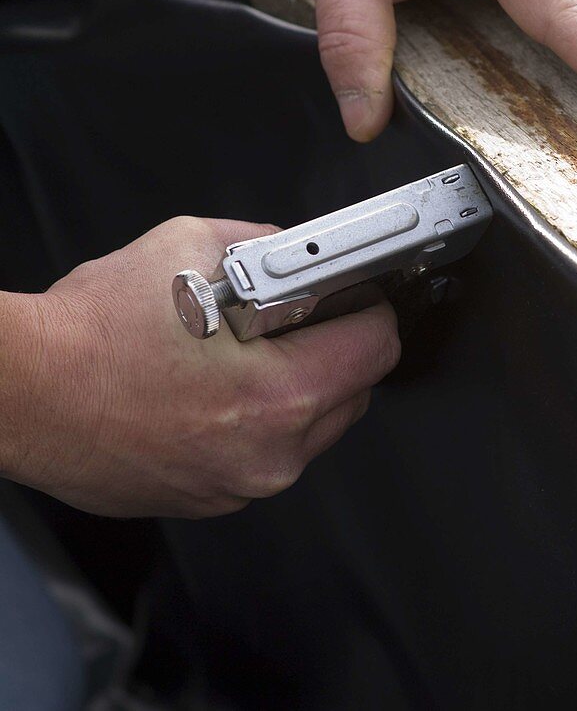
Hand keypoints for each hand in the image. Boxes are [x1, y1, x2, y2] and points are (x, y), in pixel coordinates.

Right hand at [3, 217, 398, 517]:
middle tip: (293, 316)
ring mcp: (237, 487)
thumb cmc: (92, 331)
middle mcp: (268, 455)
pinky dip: (255, 420)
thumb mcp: (191, 246)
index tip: (356, 293)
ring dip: (295, 387)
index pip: (376, 347)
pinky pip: (262, 454)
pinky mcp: (208, 499)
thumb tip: (294, 252)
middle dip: (333, 347)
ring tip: (240, 351)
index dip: (369, 305)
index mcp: (279, 396)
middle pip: (353, 393)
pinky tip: (210, 388)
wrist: (26, 390)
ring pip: (310, 429)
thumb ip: (264, 244)